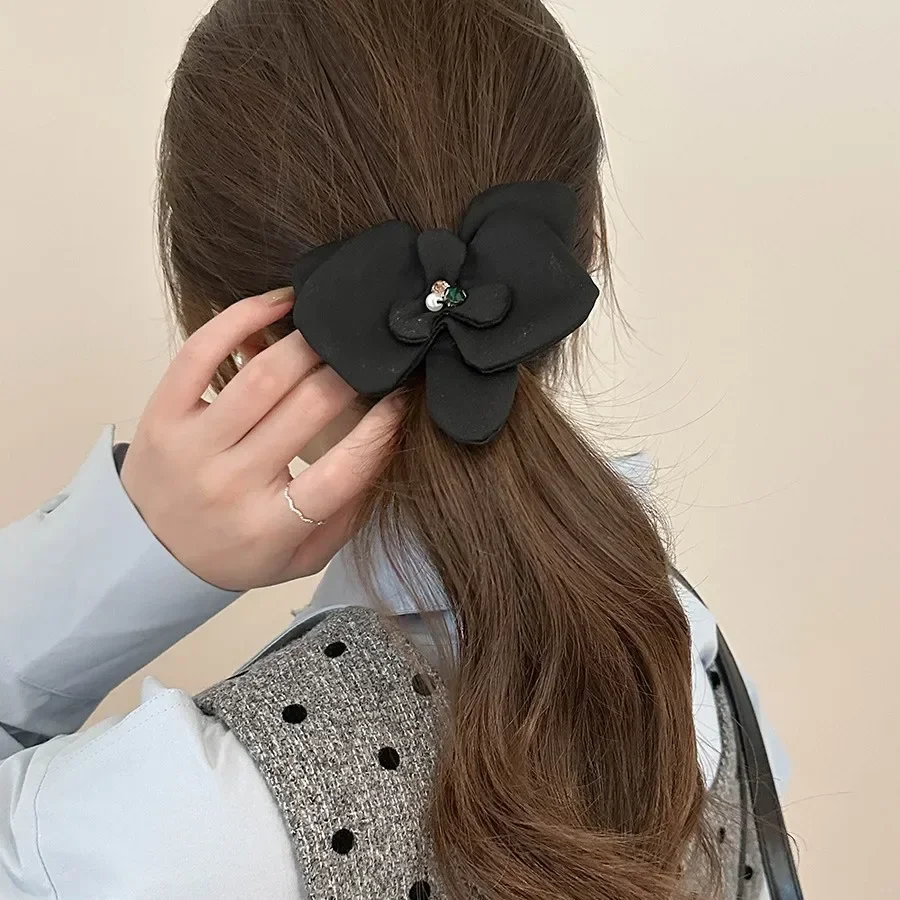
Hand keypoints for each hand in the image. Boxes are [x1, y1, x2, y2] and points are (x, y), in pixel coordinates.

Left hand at [120, 287, 402, 590]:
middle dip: (352, 372)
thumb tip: (390, 445)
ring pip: (265, 374)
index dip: (382, 426)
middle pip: (309, 408)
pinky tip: (280, 302)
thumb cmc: (239, 550)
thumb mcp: (303, 557)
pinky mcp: (163, 412)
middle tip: (371, 357)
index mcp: (272, 526)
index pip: (342, 470)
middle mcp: (232, 484)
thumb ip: (349, 512)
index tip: (405, 396)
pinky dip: (244, 317)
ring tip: (332, 327)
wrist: (150, 553)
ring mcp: (193, 445)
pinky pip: (203, 351)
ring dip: (310, 340)